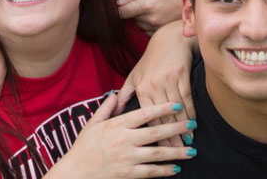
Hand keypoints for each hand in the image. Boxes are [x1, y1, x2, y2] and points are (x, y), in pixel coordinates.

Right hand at [47, 94, 196, 177]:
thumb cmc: (83, 148)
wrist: (74, 174)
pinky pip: (151, 172)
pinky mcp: (128, 174)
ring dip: (177, 151)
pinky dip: (164, 171)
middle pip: (156, 131)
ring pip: (158, 153)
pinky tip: (175, 169)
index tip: (177, 104)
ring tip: (191, 150)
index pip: (145, 113)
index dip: (162, 108)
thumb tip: (116, 94)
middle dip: (177, 127)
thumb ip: (106, 108)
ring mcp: (128, 158)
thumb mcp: (92, 124)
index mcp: (118, 125)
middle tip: (192, 124)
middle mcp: (125, 140)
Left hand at [118, 0, 186, 33]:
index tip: (115, 7)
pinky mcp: (162, 32)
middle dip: (133, 10)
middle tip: (144, 1)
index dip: (117, 10)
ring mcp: (157, 27)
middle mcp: (151, 19)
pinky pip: (148, 30)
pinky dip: (149, 23)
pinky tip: (157, 14)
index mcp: (148, 4)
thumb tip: (119, 2)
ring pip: (139, 24)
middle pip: (131, 18)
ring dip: (141, 17)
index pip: (122, 12)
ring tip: (153, 6)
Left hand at [118, 21, 195, 146]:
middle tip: (176, 153)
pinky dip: (190, 112)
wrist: (169, 38)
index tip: (158, 149)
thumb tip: (114, 110)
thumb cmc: (151, 59)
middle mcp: (154, 84)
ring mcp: (169, 79)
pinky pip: (186, 98)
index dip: (153, 134)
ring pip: (176, 110)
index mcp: (142, 87)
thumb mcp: (134, 74)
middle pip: (162, 116)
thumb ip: (124, 93)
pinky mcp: (182, 75)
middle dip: (170, 137)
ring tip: (187, 144)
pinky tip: (193, 124)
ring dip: (182, 128)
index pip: (147, 116)